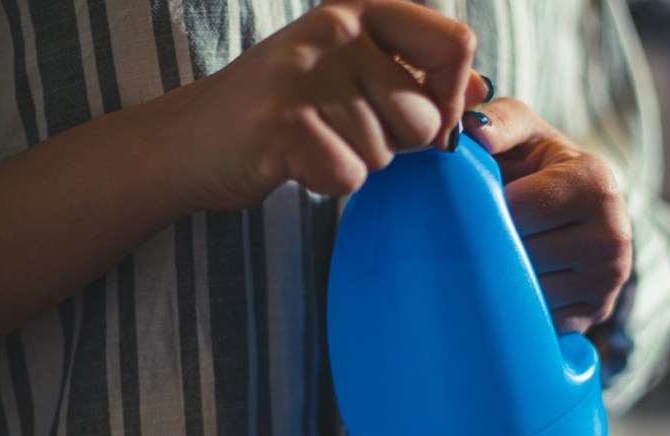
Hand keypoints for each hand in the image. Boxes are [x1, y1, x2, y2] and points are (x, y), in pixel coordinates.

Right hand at [164, 0, 488, 209]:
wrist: (191, 139)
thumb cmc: (284, 109)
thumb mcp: (351, 75)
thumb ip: (417, 77)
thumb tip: (478, 90)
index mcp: (357, 9)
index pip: (454, 43)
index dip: (450, 97)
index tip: (424, 117)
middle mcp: (334, 30)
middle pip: (424, 118)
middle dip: (394, 145)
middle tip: (343, 130)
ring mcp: (305, 75)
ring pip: (385, 154)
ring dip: (356, 162)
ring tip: (313, 140)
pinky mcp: (283, 125)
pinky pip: (349, 177)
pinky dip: (327, 183)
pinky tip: (297, 162)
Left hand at [464, 98, 631, 334]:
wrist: (581, 209)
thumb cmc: (540, 166)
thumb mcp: (525, 132)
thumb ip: (496, 122)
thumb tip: (469, 134)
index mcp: (596, 182)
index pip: (518, 210)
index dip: (489, 208)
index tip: (483, 202)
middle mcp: (613, 235)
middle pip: (522, 253)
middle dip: (496, 243)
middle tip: (491, 229)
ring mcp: (608, 281)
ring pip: (528, 291)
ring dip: (506, 276)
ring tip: (507, 251)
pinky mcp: (595, 314)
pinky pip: (538, 318)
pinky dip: (522, 304)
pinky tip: (522, 279)